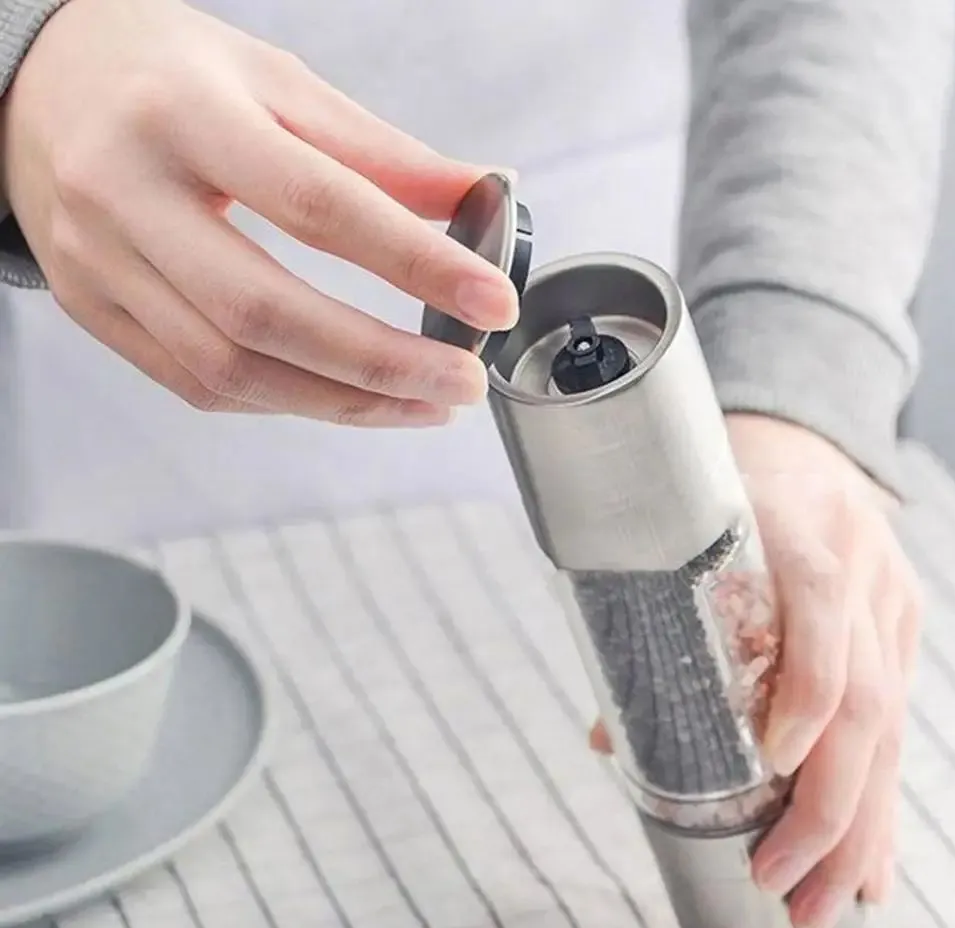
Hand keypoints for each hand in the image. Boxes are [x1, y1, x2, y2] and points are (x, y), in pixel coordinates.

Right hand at [1, 0, 517, 423]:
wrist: (40, 86)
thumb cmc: (166, 76)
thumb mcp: (277, 82)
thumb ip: (380, 153)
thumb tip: (477, 201)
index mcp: (182, 116)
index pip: (317, 205)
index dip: (415, 264)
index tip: (490, 301)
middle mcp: (126, 195)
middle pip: (266, 312)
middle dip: (381, 365)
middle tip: (462, 384)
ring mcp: (99, 265)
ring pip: (230, 369)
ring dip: (342, 403)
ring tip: (422, 405)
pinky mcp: (95, 312)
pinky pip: (198, 384)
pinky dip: (285, 402)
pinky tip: (344, 397)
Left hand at [589, 414, 922, 927]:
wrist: (803, 443)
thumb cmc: (726, 487)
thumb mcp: (686, 525)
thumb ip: (651, 617)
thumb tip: (612, 736)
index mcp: (799, 528)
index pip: (816, 604)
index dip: (804, 687)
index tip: (771, 759)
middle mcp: (861, 570)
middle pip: (863, 695)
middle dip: (825, 806)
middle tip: (778, 883)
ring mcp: (890, 605)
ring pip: (890, 729)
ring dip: (857, 831)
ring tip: (818, 905)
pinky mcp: (900, 631)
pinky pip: (898, 727)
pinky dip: (880, 803)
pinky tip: (870, 869)